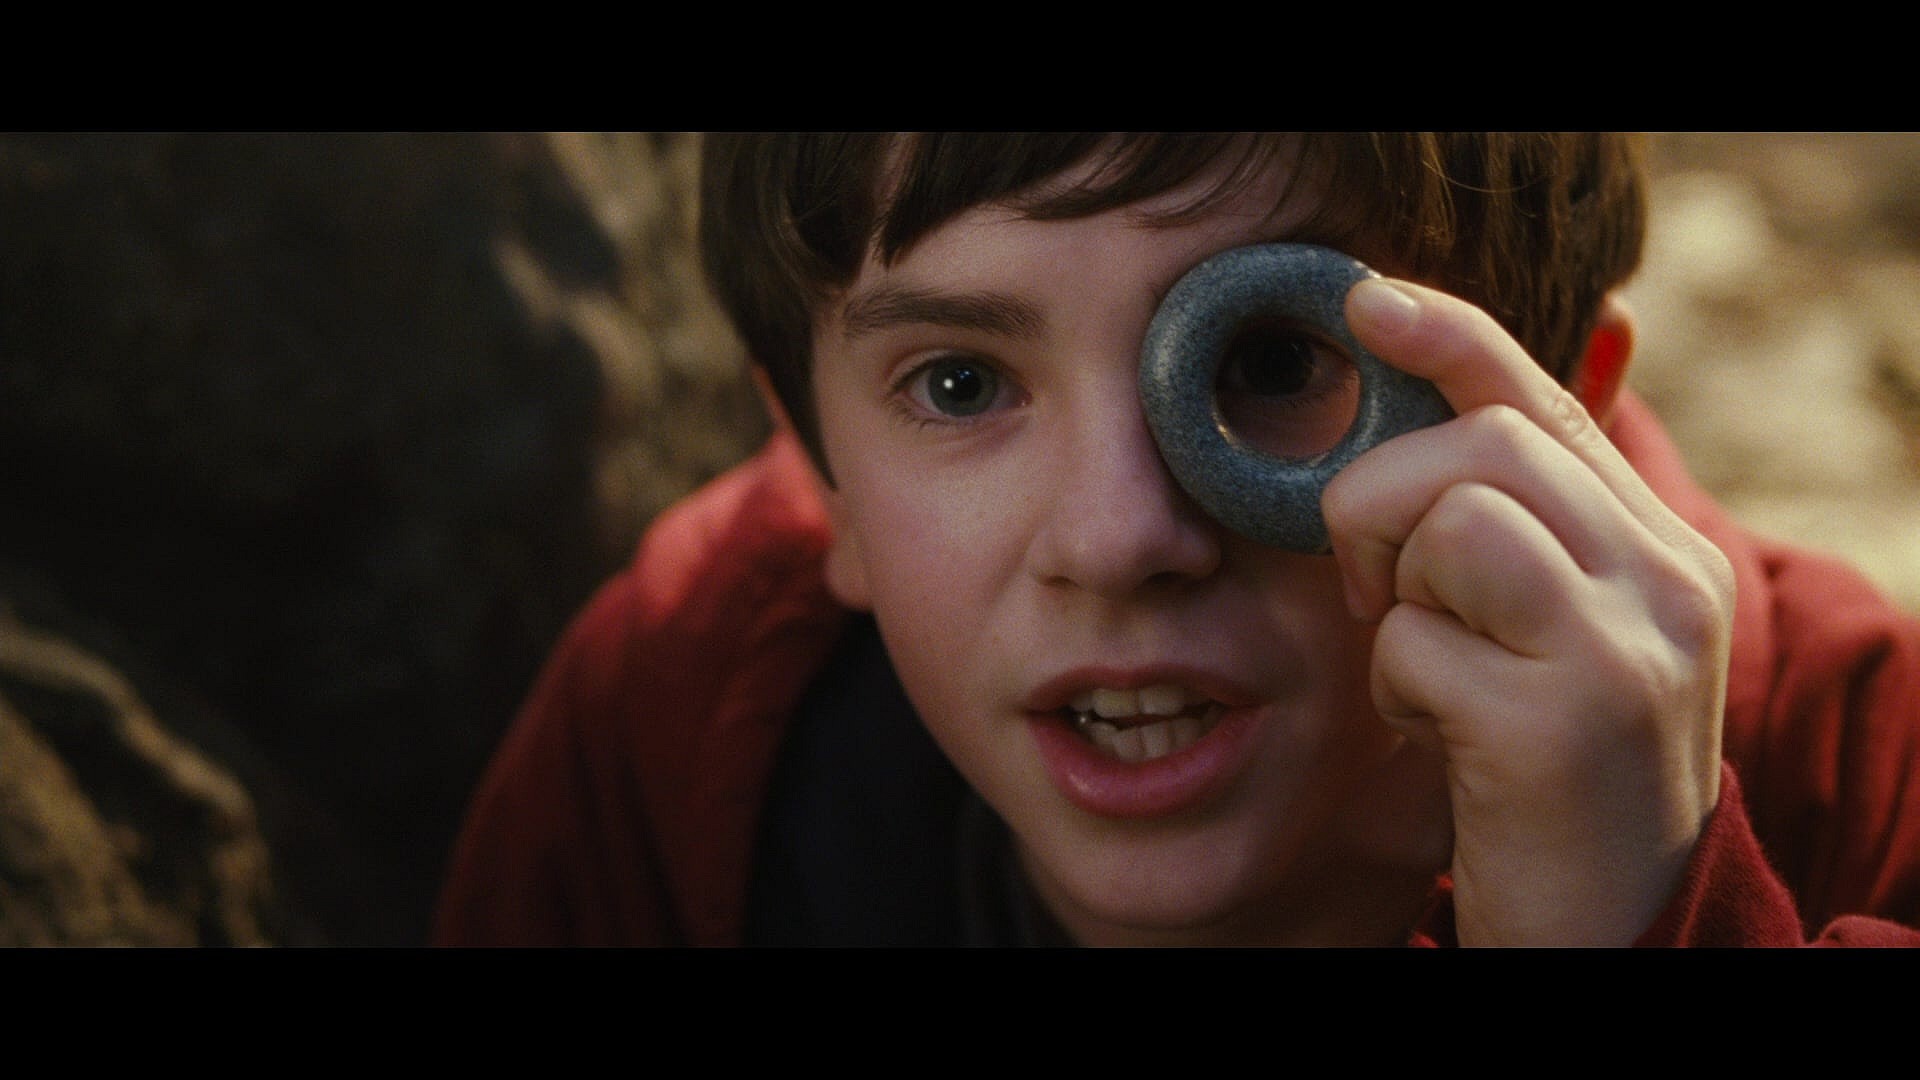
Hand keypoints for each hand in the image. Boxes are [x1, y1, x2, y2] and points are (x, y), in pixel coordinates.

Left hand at [1325, 278, 1734, 945]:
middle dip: (1384, 501)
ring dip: (1398, 595)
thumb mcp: (1556, 638)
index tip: (1369, 305)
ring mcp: (1624, 646)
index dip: (1451, 336)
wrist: (1615, 929)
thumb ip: (1514, 532)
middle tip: (1384, 590)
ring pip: (1449, 518)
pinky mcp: (1565, 720)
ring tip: (1432, 668)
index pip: (1544, 403)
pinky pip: (1415, 640)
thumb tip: (1423, 412)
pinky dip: (1400, 687)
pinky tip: (1444, 738)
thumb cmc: (1552, 776)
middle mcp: (1663, 580)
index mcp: (1659, 550)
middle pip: (1478, 442)